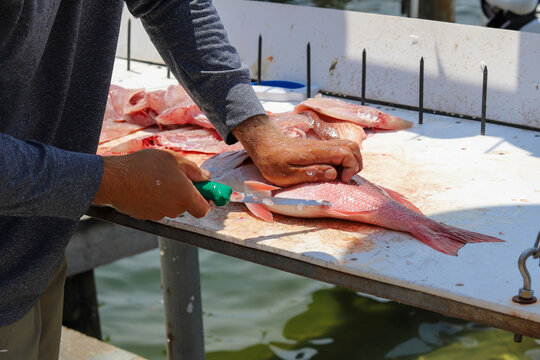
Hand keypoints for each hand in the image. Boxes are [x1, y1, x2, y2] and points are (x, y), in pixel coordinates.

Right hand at [93, 149, 210, 220]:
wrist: (114, 179)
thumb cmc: (145, 166)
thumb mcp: (174, 159)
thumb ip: (194, 170)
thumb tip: (206, 177)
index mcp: (185, 197)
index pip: (204, 209)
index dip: (205, 199)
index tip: (202, 189)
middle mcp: (174, 210)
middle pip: (186, 205)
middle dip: (183, 193)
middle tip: (174, 176)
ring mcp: (158, 215)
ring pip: (170, 206)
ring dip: (167, 194)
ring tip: (155, 178)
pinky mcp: (144, 216)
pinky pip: (155, 207)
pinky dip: (154, 198)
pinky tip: (144, 185)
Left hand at [233, 115, 361, 186]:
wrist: (264, 145)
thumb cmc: (272, 162)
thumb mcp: (288, 175)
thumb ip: (311, 174)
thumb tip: (333, 173)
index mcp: (317, 152)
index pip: (346, 152)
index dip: (351, 167)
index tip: (342, 180)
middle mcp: (323, 146)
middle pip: (352, 147)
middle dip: (356, 164)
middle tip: (345, 179)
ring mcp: (322, 145)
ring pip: (348, 146)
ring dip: (351, 161)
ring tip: (341, 176)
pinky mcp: (319, 148)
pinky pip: (339, 149)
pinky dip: (343, 159)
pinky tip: (333, 171)